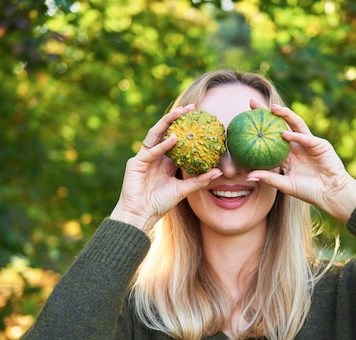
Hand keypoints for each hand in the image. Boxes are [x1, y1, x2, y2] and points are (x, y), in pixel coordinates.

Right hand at [110, 105, 222, 230]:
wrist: (141, 215)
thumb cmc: (160, 204)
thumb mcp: (183, 190)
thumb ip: (199, 180)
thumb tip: (219, 171)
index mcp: (164, 161)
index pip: (175, 138)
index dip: (185, 127)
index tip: (200, 118)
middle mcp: (154, 155)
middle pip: (164, 131)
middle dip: (176, 118)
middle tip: (191, 108)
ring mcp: (144, 157)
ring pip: (155, 134)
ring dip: (167, 122)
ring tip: (180, 113)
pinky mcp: (136, 163)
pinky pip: (151, 151)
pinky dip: (162, 144)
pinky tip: (174, 137)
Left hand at [246, 101, 355, 222]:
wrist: (331, 194)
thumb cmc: (308, 191)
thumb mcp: (285, 185)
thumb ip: (269, 178)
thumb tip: (248, 176)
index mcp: (286, 155)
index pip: (269, 137)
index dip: (257, 127)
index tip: (242, 120)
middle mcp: (295, 145)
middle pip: (279, 124)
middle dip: (267, 112)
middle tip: (251, 102)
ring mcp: (308, 143)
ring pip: (295, 124)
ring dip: (284, 114)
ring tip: (272, 108)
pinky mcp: (320, 144)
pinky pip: (306, 138)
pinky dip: (296, 136)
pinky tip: (285, 134)